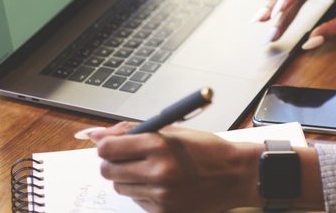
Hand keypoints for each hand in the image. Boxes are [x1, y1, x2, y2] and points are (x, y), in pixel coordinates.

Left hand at [91, 123, 260, 212]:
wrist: (236, 175)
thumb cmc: (208, 149)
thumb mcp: (173, 130)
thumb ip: (134, 130)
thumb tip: (98, 133)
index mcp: (159, 145)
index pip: (108, 148)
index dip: (106, 145)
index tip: (112, 145)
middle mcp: (158, 171)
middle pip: (108, 171)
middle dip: (113, 163)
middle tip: (128, 158)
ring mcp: (161, 195)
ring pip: (121, 188)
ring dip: (128, 178)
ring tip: (151, 170)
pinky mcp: (164, 212)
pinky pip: (138, 202)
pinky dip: (144, 192)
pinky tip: (163, 184)